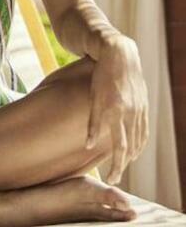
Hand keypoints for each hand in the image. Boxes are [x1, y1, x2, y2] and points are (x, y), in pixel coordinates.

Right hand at [86, 35, 148, 184]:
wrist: (116, 50)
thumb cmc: (124, 69)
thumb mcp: (136, 89)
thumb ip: (135, 105)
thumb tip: (133, 116)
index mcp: (140, 110)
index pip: (139, 140)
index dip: (132, 154)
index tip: (125, 163)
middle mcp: (132, 112)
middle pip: (129, 146)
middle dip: (123, 165)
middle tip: (116, 179)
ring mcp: (117, 107)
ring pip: (117, 140)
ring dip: (113, 161)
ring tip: (108, 174)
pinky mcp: (101, 99)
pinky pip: (97, 122)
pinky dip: (94, 135)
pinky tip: (89, 146)